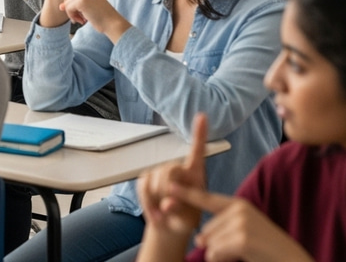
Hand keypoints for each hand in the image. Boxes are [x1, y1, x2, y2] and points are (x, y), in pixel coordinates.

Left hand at [48, 0, 128, 38]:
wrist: (111, 22)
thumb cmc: (101, 14)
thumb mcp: (87, 4)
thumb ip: (74, 2)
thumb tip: (61, 7)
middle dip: (69, 7)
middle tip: (79, 15)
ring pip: (66, 2)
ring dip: (71, 13)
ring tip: (81, 17)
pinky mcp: (82, 0)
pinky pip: (68, 8)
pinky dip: (72, 16)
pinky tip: (81, 19)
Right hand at [138, 113, 207, 237]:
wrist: (168, 228)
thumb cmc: (184, 221)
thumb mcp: (188, 221)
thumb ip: (180, 213)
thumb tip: (168, 203)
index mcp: (196, 174)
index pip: (197, 151)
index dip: (199, 133)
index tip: (202, 116)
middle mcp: (179, 169)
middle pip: (170, 169)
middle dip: (167, 190)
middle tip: (169, 209)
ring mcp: (161, 171)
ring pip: (155, 178)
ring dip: (157, 199)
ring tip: (163, 214)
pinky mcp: (147, 177)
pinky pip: (143, 185)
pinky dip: (146, 201)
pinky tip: (154, 211)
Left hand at [173, 186, 314, 261]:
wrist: (290, 259)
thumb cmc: (266, 249)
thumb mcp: (245, 230)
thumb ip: (222, 228)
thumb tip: (199, 239)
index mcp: (237, 204)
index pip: (207, 198)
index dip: (186, 193)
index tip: (169, 187)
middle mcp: (237, 209)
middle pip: (206, 231)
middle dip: (216, 245)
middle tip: (240, 248)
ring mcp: (240, 222)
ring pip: (209, 243)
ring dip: (220, 255)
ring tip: (243, 253)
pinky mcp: (241, 238)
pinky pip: (215, 253)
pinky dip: (222, 260)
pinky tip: (240, 257)